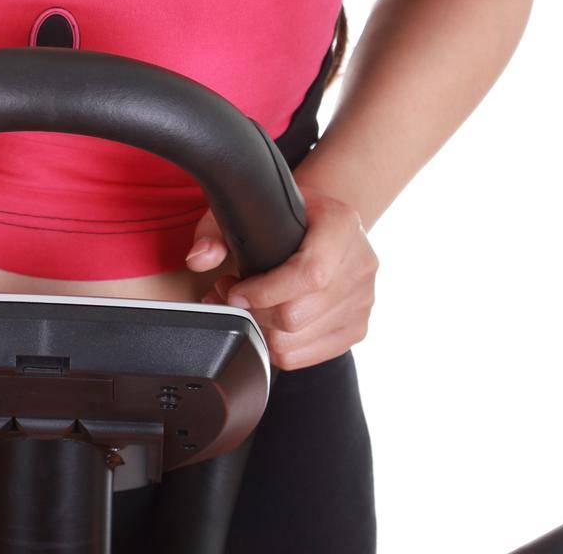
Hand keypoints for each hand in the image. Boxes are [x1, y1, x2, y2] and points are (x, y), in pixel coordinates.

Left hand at [184, 183, 377, 370]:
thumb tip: (199, 259)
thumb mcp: (252, 206)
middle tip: (230, 293)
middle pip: (298, 314)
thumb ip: (217, 228)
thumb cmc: (287, 214)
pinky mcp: (357, 328)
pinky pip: (307, 356)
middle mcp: (361, 264)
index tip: (235, 289)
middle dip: (253, 311)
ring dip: (260, 330)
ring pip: (298, 340)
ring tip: (245, 306)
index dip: (266, 291)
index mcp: (342, 226)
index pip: (310, 273)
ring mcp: (363, 300)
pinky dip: (276, 345)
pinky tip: (264, 321)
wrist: (326, 222)